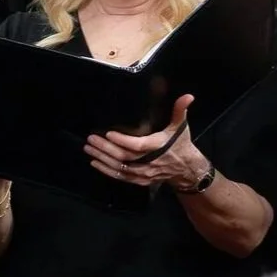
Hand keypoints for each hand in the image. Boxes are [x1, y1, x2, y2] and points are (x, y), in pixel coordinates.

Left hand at [86, 94, 204, 189]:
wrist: (186, 169)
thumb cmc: (180, 144)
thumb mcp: (181, 127)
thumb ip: (180, 110)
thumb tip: (188, 96)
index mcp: (157, 147)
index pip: (138, 145)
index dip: (123, 141)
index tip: (109, 133)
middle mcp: (149, 162)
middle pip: (124, 157)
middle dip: (106, 148)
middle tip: (91, 139)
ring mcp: (144, 173)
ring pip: (120, 168)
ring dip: (103, 159)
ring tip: (89, 148)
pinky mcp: (140, 180)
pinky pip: (121, 177)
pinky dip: (107, 171)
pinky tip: (95, 163)